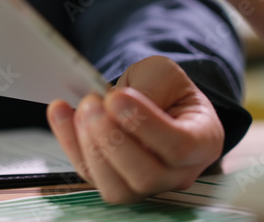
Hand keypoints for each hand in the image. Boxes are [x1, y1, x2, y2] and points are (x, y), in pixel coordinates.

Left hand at [46, 56, 223, 202]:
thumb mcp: (166, 74)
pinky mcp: (114, 182)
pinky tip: (60, 113)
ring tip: (81, 108)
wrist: (154, 99)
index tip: (117, 97)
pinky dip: (70, 143)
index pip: (179, 146)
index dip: (145, 125)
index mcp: (203, 141)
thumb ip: (151, 87)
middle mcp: (178, 172)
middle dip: (112, 139)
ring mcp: (146, 185)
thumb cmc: (167, 89)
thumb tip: (119, 105)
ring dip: (90, 146)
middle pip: (146, 176)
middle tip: (93, 103)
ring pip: (117, 188)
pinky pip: (89, 174)